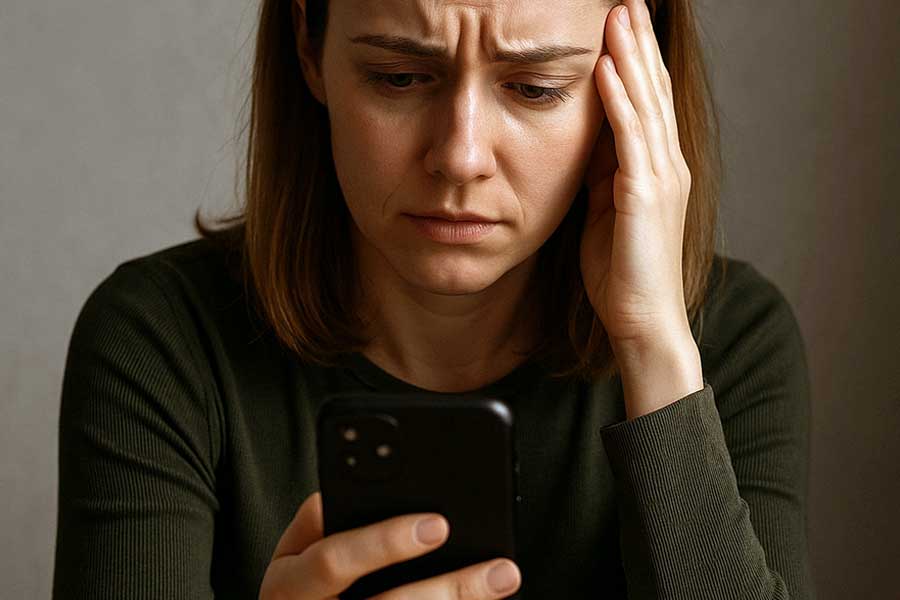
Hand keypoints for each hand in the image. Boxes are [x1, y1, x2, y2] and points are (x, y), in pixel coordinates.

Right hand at [258, 491, 521, 599]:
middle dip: (449, 588)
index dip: (384, 542)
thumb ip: (322, 517)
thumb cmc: (301, 580)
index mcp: (288, 585)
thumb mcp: (297, 547)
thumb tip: (361, 492)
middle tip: (498, 568)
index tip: (437, 524)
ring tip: (504, 580)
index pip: (334, 562)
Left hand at [580, 0, 694, 349]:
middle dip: (639, 44)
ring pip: (646, 105)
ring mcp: (662, 178)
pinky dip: (619, 101)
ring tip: (619, 17)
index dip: (637, 61)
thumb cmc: (622, 272)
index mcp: (658, 170)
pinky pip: (632, 138)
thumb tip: (587, 140)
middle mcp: (668, 166)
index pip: (648, 103)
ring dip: (631, 57)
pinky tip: (607, 69)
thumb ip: (602, 174)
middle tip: (626, 3)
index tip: (621, 25)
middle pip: (653, 92)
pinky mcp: (647, 195)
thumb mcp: (606, 211)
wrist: (641, 319)